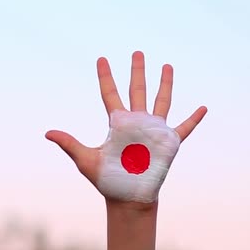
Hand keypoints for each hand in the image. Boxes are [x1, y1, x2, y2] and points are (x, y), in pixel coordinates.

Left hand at [46, 51, 206, 203]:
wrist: (127, 197)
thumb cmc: (106, 180)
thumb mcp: (85, 159)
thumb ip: (69, 143)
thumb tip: (47, 132)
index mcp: (117, 124)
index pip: (110, 93)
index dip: (105, 76)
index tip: (101, 59)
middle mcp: (136, 122)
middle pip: (136, 90)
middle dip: (137, 71)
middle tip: (137, 52)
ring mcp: (153, 131)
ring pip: (161, 101)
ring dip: (165, 84)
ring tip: (167, 65)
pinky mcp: (168, 143)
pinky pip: (184, 128)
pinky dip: (194, 118)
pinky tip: (203, 107)